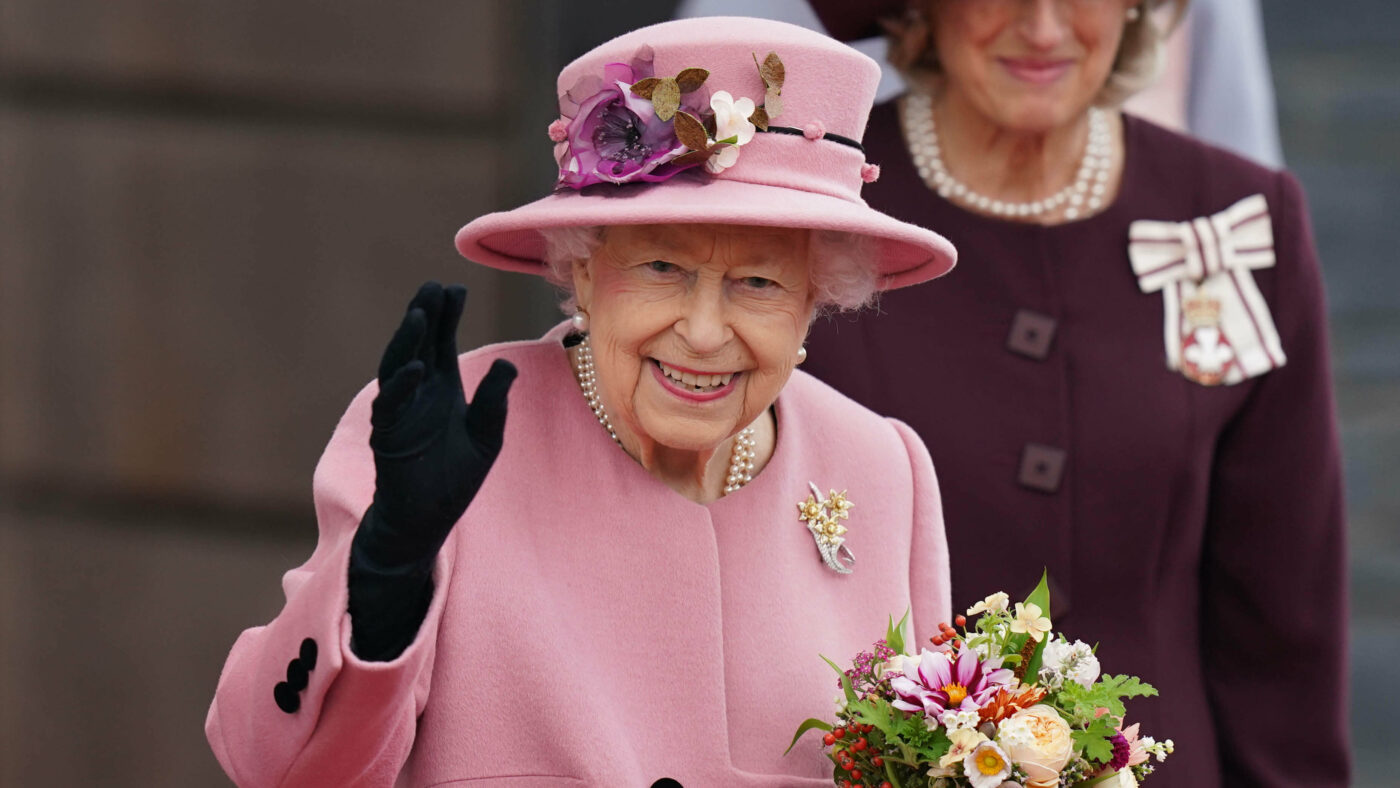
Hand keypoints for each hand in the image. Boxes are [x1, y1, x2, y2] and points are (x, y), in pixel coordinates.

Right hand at [360, 282, 516, 568]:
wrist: (427, 520)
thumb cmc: (454, 479)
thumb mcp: (486, 436)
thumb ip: (494, 401)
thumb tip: (507, 364)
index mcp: (442, 389)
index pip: (441, 342)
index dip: (446, 316)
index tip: (455, 288)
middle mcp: (417, 394)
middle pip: (417, 345)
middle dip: (424, 316)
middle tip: (433, 286)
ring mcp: (399, 412)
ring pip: (397, 366)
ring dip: (407, 341)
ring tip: (419, 314)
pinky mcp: (388, 436)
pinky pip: (390, 406)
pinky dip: (401, 386)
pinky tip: (416, 367)